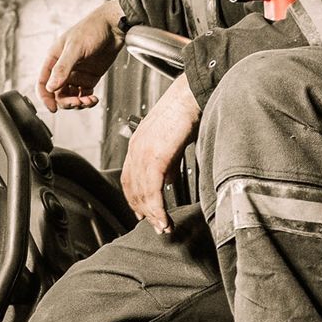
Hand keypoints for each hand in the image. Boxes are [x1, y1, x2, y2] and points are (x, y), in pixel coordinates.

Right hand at [38, 0, 124, 111]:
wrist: (114, 26)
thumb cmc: (92, 29)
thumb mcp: (75, 47)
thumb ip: (63, 68)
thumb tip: (51, 87)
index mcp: (54, 59)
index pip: (43, 83)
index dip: (45, 97)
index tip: (53, 108)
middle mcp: (64, 68)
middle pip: (57, 93)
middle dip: (66, 102)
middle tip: (77, 103)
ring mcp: (77, 73)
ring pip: (71, 96)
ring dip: (78, 103)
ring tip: (88, 101)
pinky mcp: (90, 77)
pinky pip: (84, 94)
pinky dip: (88, 100)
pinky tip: (93, 100)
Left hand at [121, 76, 199, 234]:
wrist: (192, 94)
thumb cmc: (187, 111)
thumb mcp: (172, 139)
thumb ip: (167, 160)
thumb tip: (167, 179)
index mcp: (138, 143)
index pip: (130, 178)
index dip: (135, 199)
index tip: (144, 214)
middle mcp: (135, 148)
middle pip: (133, 189)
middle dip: (144, 212)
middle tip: (158, 227)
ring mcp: (143, 153)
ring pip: (142, 193)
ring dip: (153, 215)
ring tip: (164, 227)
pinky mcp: (155, 157)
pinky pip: (153, 190)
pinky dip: (158, 209)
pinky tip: (164, 218)